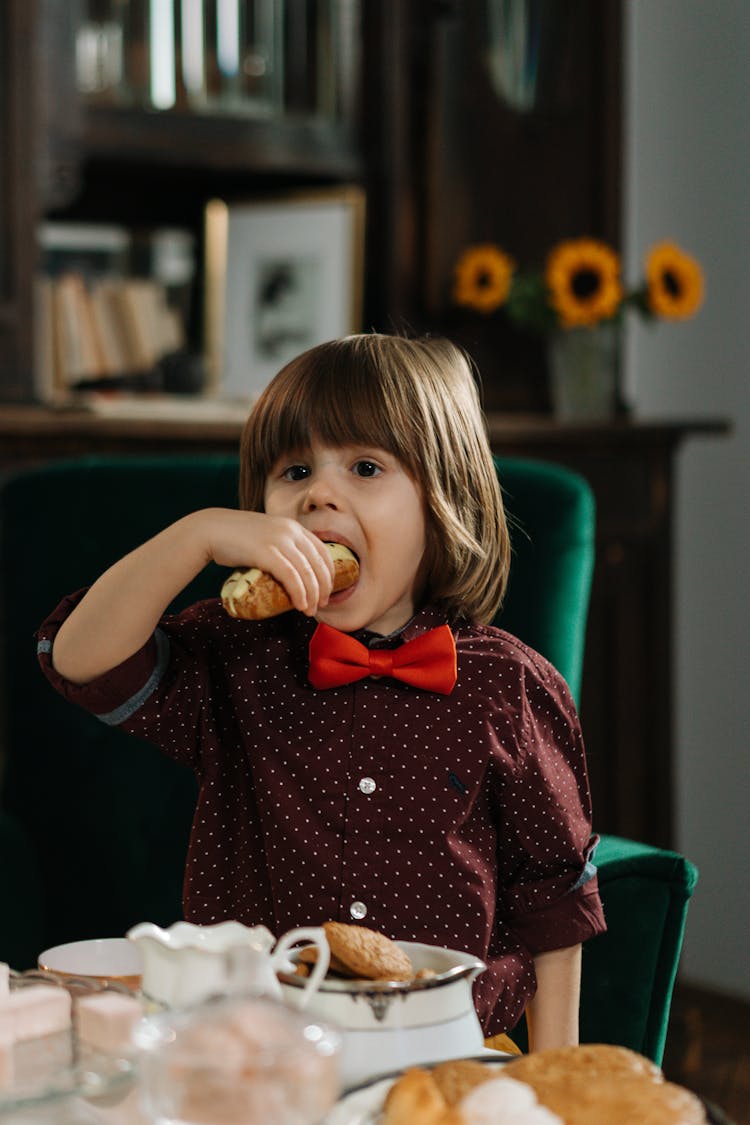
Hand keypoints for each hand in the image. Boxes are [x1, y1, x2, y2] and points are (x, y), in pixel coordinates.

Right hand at [199, 509, 334, 615]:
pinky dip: (299, 593)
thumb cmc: (236, 538)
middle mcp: (291, 531)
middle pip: (319, 564)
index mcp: (294, 527)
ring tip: (310, 610)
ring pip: (307, 573)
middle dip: (324, 588)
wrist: (211, 530)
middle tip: (322, 605)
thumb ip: (282, 548)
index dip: (330, 574)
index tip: (327, 590)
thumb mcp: (267, 537)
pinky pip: (292, 577)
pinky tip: (300, 605)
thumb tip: (293, 574)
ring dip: (313, 595)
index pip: (323, 552)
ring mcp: (280, 540)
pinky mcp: (267, 552)